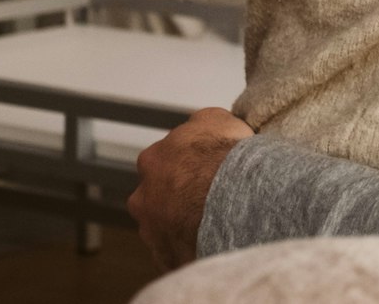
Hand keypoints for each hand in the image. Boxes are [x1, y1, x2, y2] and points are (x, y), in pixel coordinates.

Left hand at [129, 106, 252, 270]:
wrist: (234, 196)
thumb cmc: (224, 156)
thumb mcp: (216, 119)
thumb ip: (200, 124)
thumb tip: (200, 125)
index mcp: (152, 161)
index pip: (161, 162)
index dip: (184, 165)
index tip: (202, 169)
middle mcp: (143, 197)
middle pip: (156, 198)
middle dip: (175, 198)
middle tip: (205, 197)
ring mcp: (152, 231)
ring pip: (165, 228)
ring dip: (182, 225)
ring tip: (213, 222)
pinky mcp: (167, 259)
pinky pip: (177, 254)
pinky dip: (191, 249)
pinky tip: (211, 241)